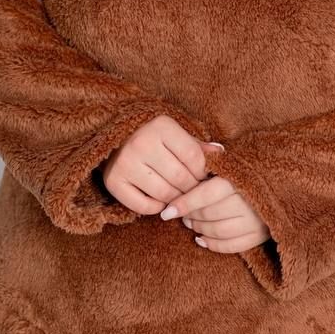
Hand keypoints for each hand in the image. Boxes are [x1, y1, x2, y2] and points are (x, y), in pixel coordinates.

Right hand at [99, 115, 213, 215]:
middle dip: (192, 188)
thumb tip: (221, 154)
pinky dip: (157, 207)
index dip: (204, 172)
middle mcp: (141, 143)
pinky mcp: (113, 182)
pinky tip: (161, 200)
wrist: (113, 135)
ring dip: (177, 200)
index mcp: (160, 126)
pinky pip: (143, 206)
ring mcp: (125, 163)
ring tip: (180, 196)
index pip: (194, 157)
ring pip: (164, 194)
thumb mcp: (175, 133)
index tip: (204, 177)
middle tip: (194, 191)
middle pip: (180, 178)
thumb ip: (197, 145)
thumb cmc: (153, 135)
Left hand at [159, 146, 271, 253]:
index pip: (205, 194)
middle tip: (180, 214)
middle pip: (209, 214)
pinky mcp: (260, 236)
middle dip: (190, 216)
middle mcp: (249, 202)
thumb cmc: (252, 170)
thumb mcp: (234, 161)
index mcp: (240, 180)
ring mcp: (256, 221)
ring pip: (218, 231)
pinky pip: (231, 246)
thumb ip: (215, 160)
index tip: (166, 212)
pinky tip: (201, 239)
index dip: (184, 204)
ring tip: (190, 223)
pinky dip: (213, 244)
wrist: (283, 184)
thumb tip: (195, 153)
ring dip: (200, 229)